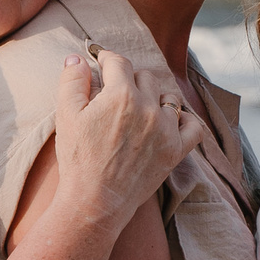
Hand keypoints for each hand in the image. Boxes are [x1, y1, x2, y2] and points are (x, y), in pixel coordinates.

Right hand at [49, 50, 202, 229]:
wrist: (95, 202)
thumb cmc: (78, 159)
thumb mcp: (66, 115)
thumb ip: (72, 81)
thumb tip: (78, 58)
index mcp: (121, 95)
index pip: (118, 62)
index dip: (107, 60)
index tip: (102, 63)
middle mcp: (148, 108)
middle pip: (144, 77)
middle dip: (129, 80)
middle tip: (115, 95)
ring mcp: (166, 130)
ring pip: (169, 97)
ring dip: (156, 98)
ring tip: (140, 110)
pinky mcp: (176, 150)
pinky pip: (193, 126)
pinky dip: (185, 121)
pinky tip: (170, 123)